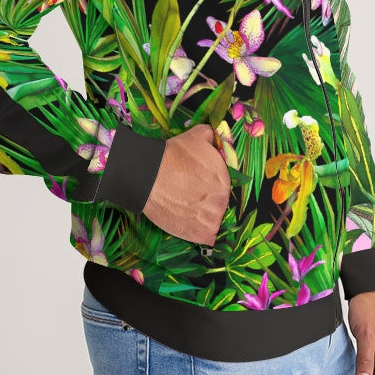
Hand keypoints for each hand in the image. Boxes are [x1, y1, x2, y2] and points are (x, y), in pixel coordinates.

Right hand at [142, 124, 230, 244]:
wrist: (149, 176)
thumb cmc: (173, 155)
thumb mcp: (198, 135)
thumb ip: (212, 136)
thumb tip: (216, 134)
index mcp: (226, 179)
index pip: (226, 188)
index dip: (213, 188)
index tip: (202, 187)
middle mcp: (223, 200)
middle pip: (221, 205)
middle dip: (209, 202)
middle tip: (192, 198)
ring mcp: (212, 219)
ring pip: (215, 222)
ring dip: (205, 219)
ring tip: (188, 211)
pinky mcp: (199, 234)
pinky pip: (208, 239)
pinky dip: (201, 235)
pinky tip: (191, 226)